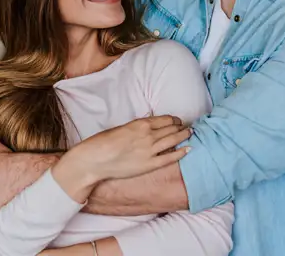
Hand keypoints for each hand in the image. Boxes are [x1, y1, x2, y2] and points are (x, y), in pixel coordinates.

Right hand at [53, 115, 191, 201]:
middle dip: (181, 127)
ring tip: (190, 134)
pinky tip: (188, 149)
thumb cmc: (103, 143)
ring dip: (184, 135)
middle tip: (187, 127)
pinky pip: (170, 157)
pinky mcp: (150, 164)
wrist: (95, 160)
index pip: (165, 119)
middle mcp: (148, 135)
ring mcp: (150, 150)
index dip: (174, 120)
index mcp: (140, 124)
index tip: (177, 121)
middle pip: (172, 128)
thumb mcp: (122, 128)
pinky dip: (181, 152)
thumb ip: (137, 128)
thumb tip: (148, 129)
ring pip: (174, 140)